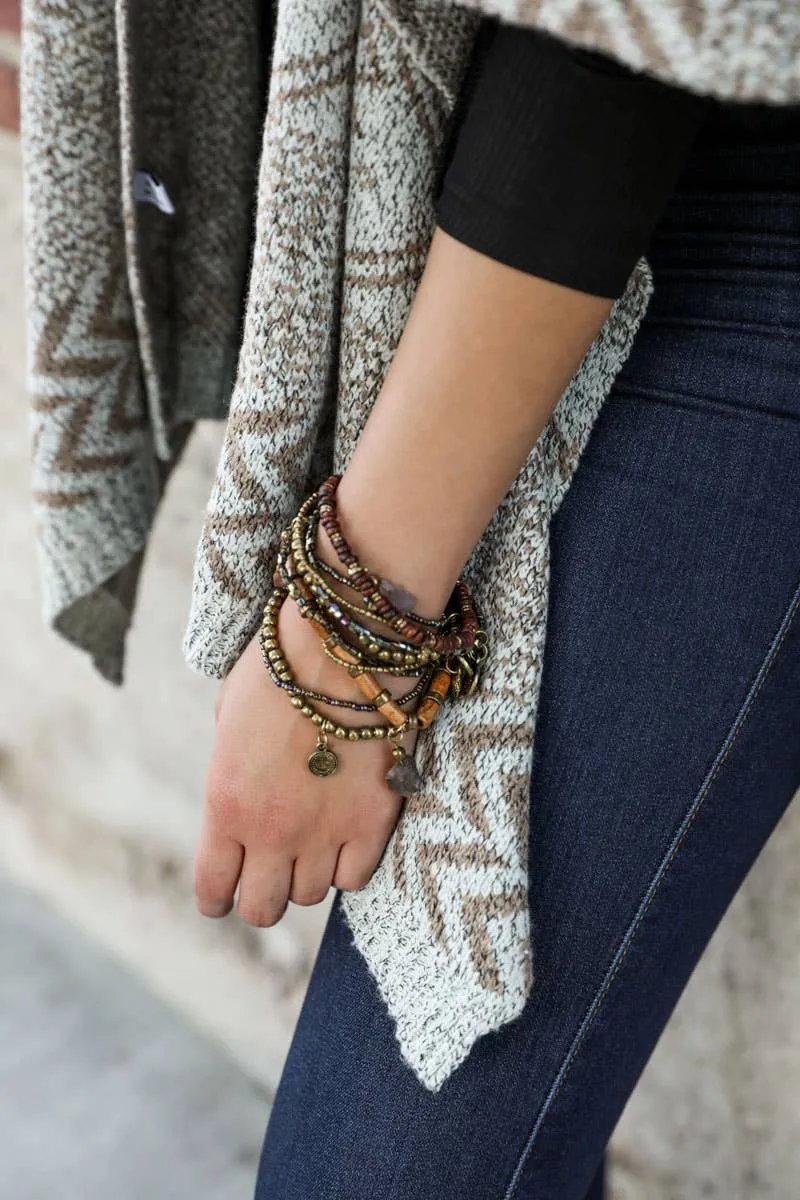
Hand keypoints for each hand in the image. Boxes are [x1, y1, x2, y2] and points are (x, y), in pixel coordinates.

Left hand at [193, 594, 414, 926]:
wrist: (344, 647)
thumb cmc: (281, 669)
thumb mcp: (229, 719)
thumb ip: (231, 772)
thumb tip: (243, 794)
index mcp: (225, 806)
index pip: (213, 888)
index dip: (218, 897)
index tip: (226, 893)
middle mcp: (271, 831)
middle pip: (263, 908)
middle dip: (263, 893)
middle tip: (273, 870)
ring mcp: (324, 832)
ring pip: (310, 894)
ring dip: (308, 872)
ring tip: (315, 840)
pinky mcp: (372, 822)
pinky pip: (355, 877)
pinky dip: (349, 863)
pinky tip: (347, 834)